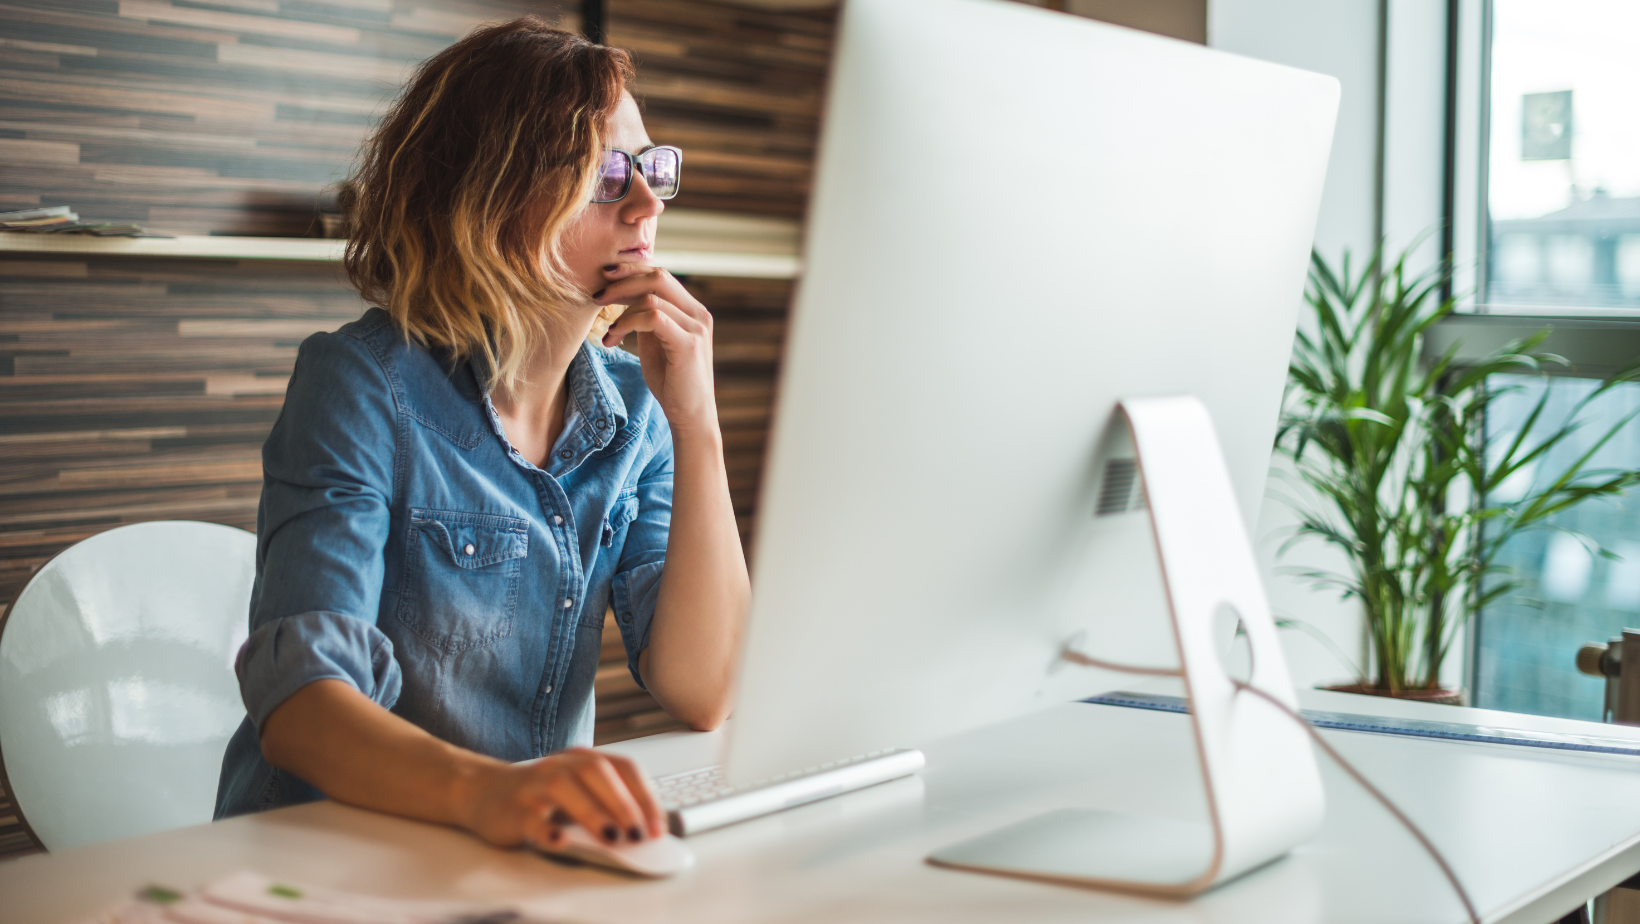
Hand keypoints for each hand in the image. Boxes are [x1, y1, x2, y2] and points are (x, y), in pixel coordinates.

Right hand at [459, 748, 665, 848]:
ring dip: (592, 813)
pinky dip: (547, 830)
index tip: (658, 826)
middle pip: (596, 772)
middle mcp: (560, 765)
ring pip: (564, 788)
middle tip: (639, 833)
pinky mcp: (513, 809)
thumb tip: (643, 830)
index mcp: (582, 759)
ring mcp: (534, 785)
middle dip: (623, 803)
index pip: (622, 767)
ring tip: (612, 838)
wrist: (482, 792)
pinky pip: (531, 818)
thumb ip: (605, 803)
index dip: (644, 795)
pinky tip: (561, 841)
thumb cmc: (539, 794)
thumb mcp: (576, 790)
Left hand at [595, 263, 717, 434]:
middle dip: (623, 281)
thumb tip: (623, 297)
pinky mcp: (688, 344)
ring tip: (608, 330)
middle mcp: (698, 314)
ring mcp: (696, 327)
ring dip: (620, 310)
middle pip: (658, 276)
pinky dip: (628, 323)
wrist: (691, 416)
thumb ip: (647, 318)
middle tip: (597, 295)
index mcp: (692, 310)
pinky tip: (615, 338)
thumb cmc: (672, 383)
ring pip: (652, 296)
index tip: (604, 279)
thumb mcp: (656, 343)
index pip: (660, 275)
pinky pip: (653, 317)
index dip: (631, 271)